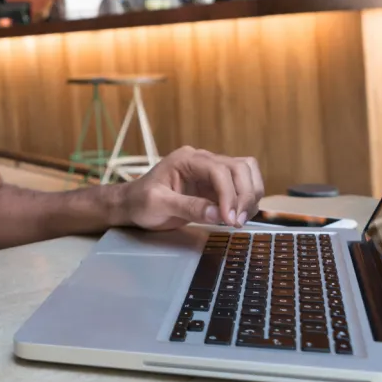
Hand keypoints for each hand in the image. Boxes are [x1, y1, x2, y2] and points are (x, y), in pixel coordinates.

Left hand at [119, 147, 264, 231]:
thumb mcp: (158, 205)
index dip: (229, 194)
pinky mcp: (216, 186)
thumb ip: (187, 207)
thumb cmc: (140, 202)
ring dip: (249, 196)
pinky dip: (246, 201)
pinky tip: (237, 217)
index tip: (229, 219)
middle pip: (239, 167)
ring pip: (246, 174)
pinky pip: (241, 187)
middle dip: (244, 195)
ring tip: (239, 220)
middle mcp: (202, 160)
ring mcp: (211, 172)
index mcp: (186, 159)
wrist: (132, 205)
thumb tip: (217, 214)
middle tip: (236, 222)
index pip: (219, 170)